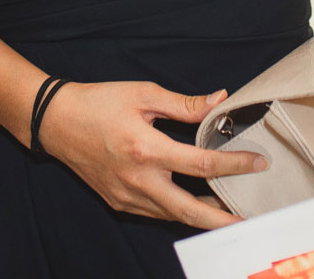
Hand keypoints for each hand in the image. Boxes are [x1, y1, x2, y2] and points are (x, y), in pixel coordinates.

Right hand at [39, 82, 266, 229]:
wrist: (55, 122)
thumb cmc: (99, 103)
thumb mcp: (143, 94)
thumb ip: (185, 104)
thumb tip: (219, 100)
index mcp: (146, 149)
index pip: (202, 165)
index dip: (234, 165)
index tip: (258, 163)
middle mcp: (138, 180)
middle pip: (190, 210)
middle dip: (224, 219)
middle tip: (252, 220)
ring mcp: (127, 196)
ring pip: (173, 215)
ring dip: (203, 216)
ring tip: (230, 210)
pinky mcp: (119, 202)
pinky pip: (156, 212)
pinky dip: (178, 210)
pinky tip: (195, 202)